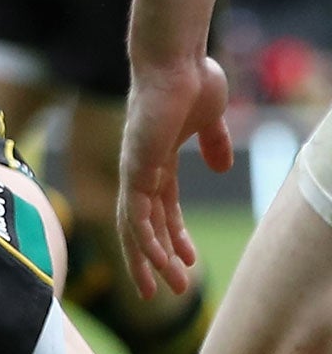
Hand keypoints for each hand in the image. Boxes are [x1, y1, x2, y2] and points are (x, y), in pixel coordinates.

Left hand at [119, 55, 232, 298]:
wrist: (177, 62)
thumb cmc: (192, 81)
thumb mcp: (209, 122)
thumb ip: (213, 145)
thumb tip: (220, 166)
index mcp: (156, 165)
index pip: (163, 212)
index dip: (174, 239)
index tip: (188, 262)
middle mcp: (140, 173)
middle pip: (145, 228)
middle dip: (157, 261)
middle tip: (171, 291)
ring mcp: (134, 173)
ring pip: (136, 230)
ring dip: (150, 261)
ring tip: (164, 290)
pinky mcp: (134, 169)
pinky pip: (137, 215)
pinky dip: (146, 241)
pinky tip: (157, 262)